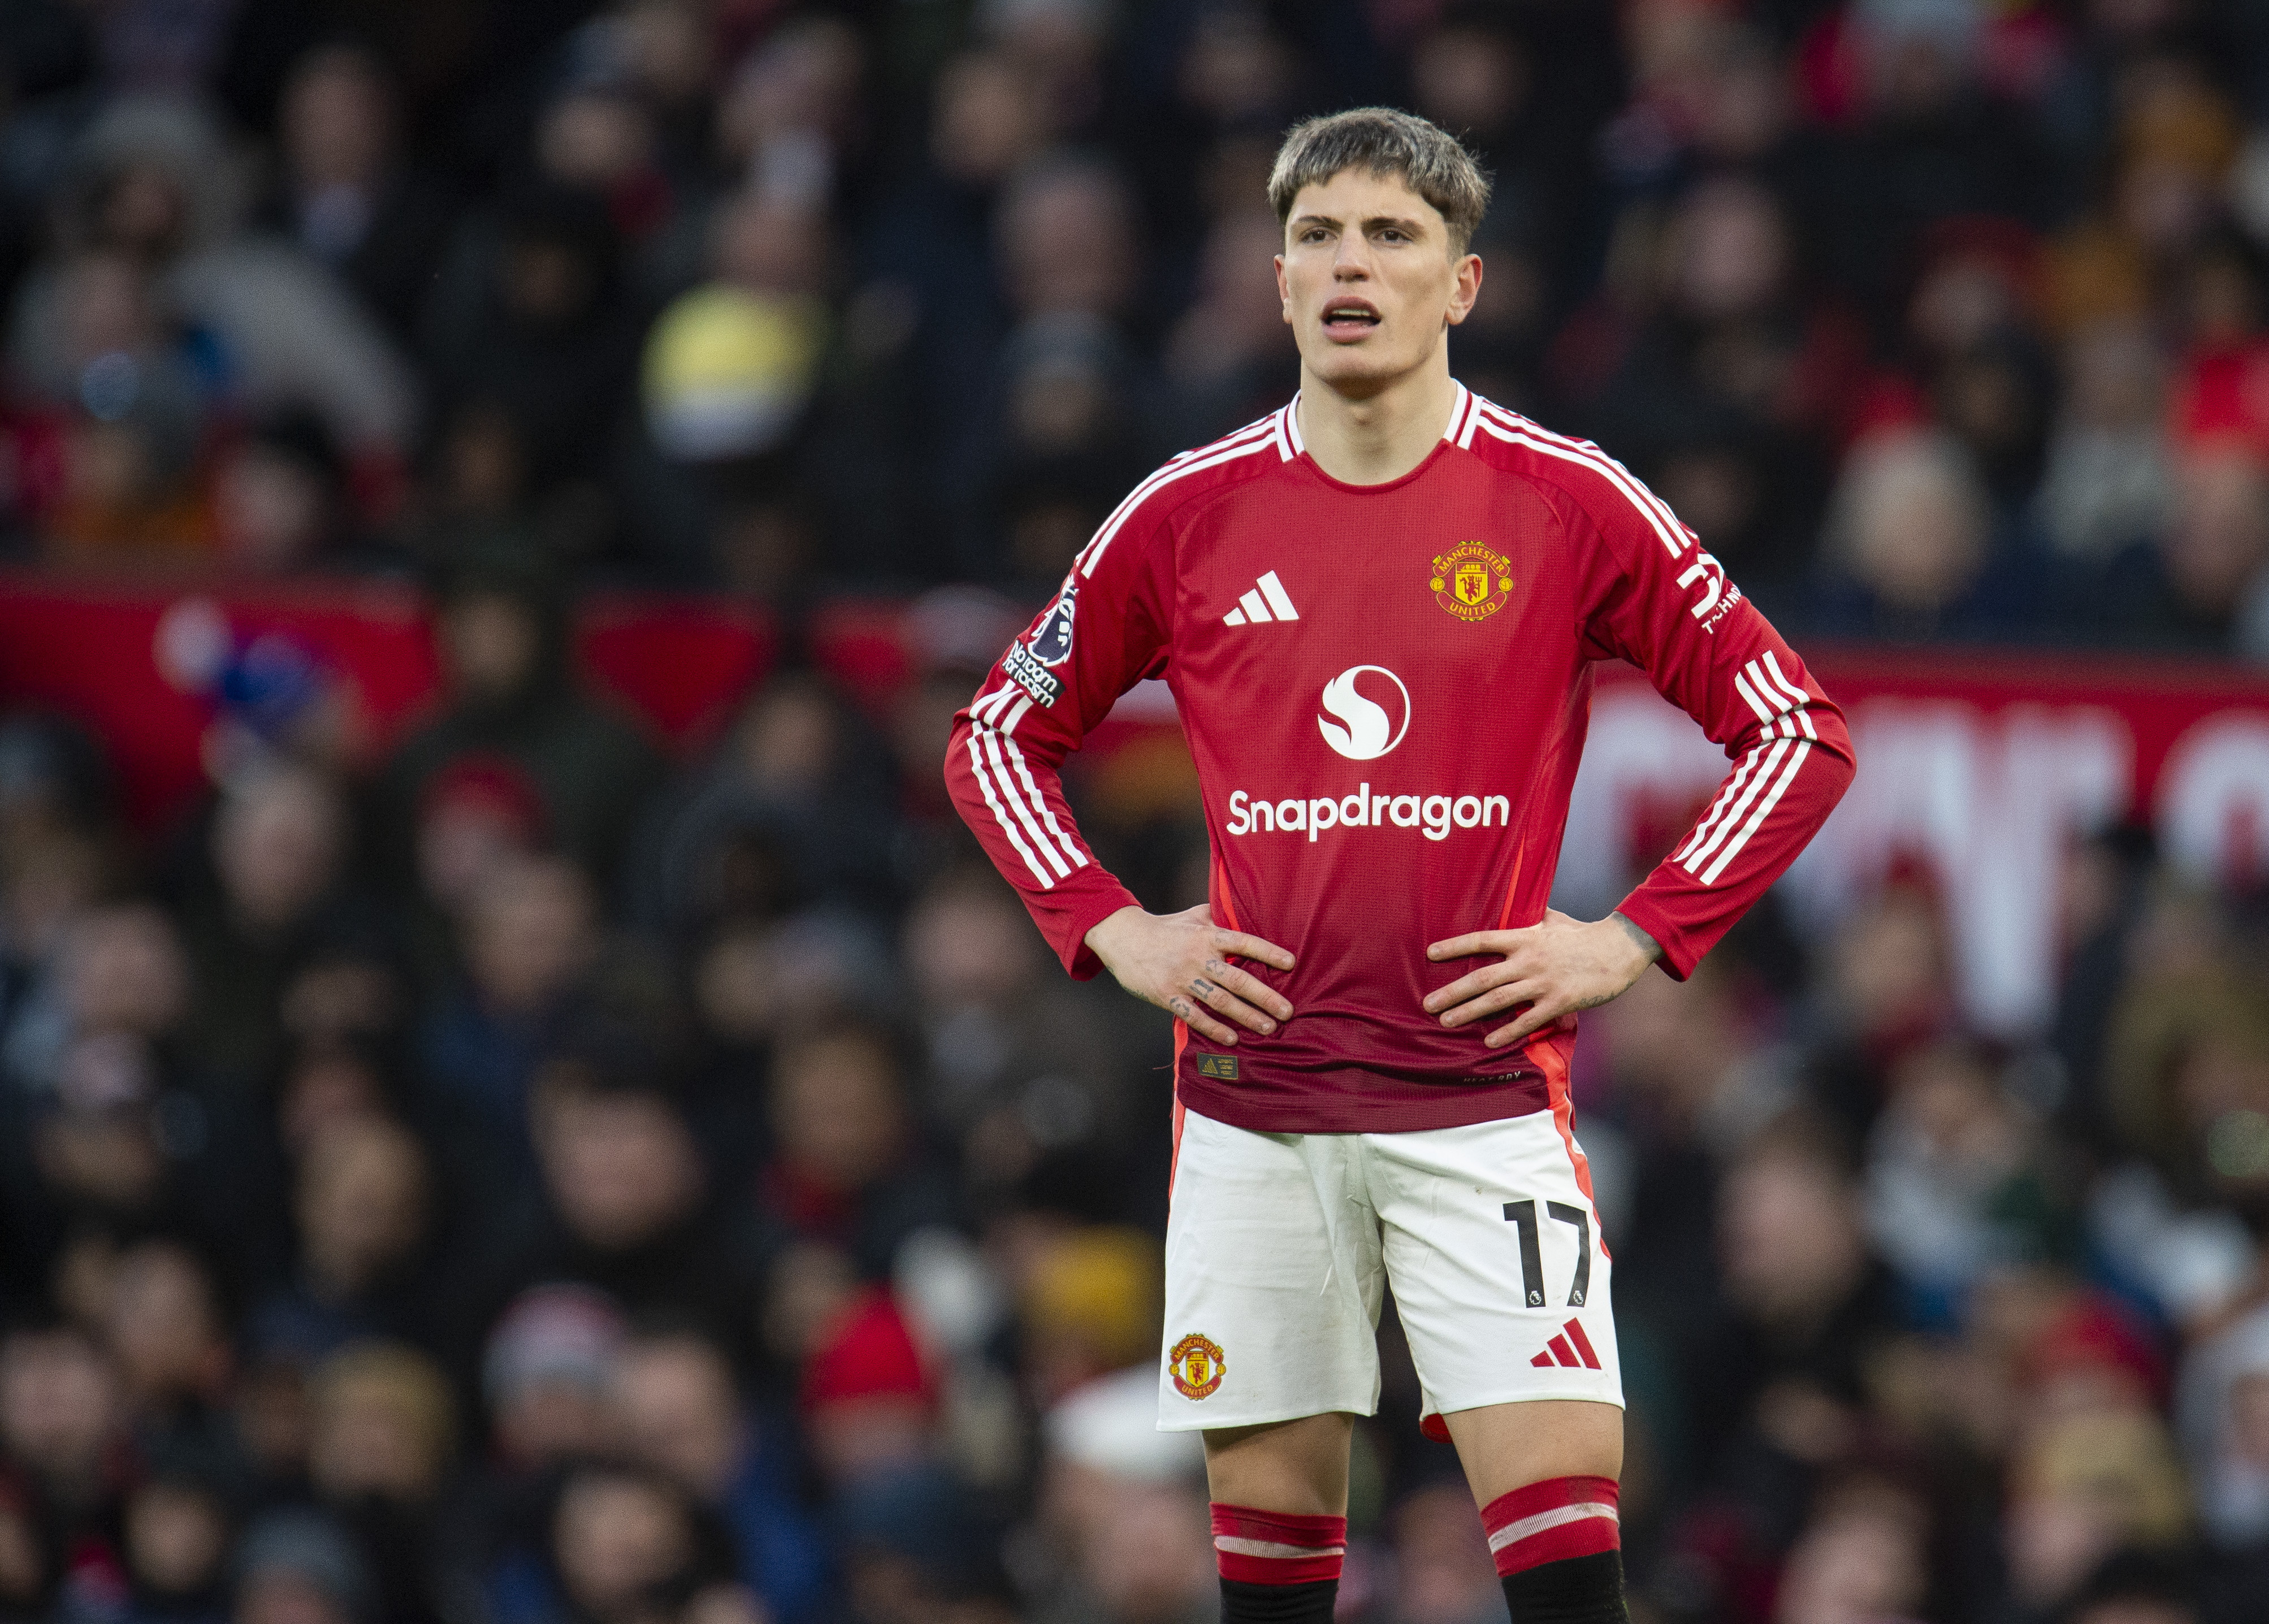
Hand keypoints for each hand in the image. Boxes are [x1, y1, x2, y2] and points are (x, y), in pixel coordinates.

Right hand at [1085, 904, 1295, 1046]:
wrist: (1124, 938)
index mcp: (1208, 935)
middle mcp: (1198, 957)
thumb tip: (1248, 910)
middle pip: (1237, 978)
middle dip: (1264, 996)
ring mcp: (1183, 978)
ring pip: (1220, 1000)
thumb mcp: (1194, 915)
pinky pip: (1194, 1015)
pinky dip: (1214, 1028)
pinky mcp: (1167, 995)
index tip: (1291, 963)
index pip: (1244, 942)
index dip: (1268, 952)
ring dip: (1246, 1016)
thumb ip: (1221, 916)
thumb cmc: (1166, 927)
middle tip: (1287, 1011)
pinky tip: (1232, 1039)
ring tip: (1269, 1028)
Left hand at [1422, 910, 1660, 1049]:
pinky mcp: (1559, 1002)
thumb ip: (1529, 916)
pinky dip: (1508, 1031)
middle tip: (1427, 1003)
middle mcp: (1529, 959)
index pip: (1481, 940)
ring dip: (1469, 1012)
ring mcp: (1543, 982)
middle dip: (1452, 991)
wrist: (1620, 949)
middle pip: (1482, 976)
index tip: (1430, 954)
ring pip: (1498, 1000)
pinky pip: (1528, 1020)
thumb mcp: (1553, 918)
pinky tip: (1489, 1042)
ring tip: (1446, 1022)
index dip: (1454, 946)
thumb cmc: (1583, 934)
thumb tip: (1513, 906)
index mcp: (1525, 937)